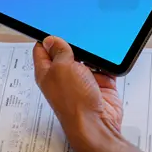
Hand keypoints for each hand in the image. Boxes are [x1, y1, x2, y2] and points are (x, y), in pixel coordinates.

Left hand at [33, 37, 123, 151]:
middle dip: (74, 42)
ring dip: (93, 52)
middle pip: (67, 52)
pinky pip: (104, 67)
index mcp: (47, 72)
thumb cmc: (74, 102)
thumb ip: (59, 51)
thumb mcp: (62, 68)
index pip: (43, 50)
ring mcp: (83, 81)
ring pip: (87, 58)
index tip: (55, 27)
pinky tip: (108, 56)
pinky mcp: (100, 84)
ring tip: (96, 42)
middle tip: (79, 31)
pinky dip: (108, 62)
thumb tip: (52, 39)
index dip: (48, 37)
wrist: (97, 124)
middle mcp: (64, 76)